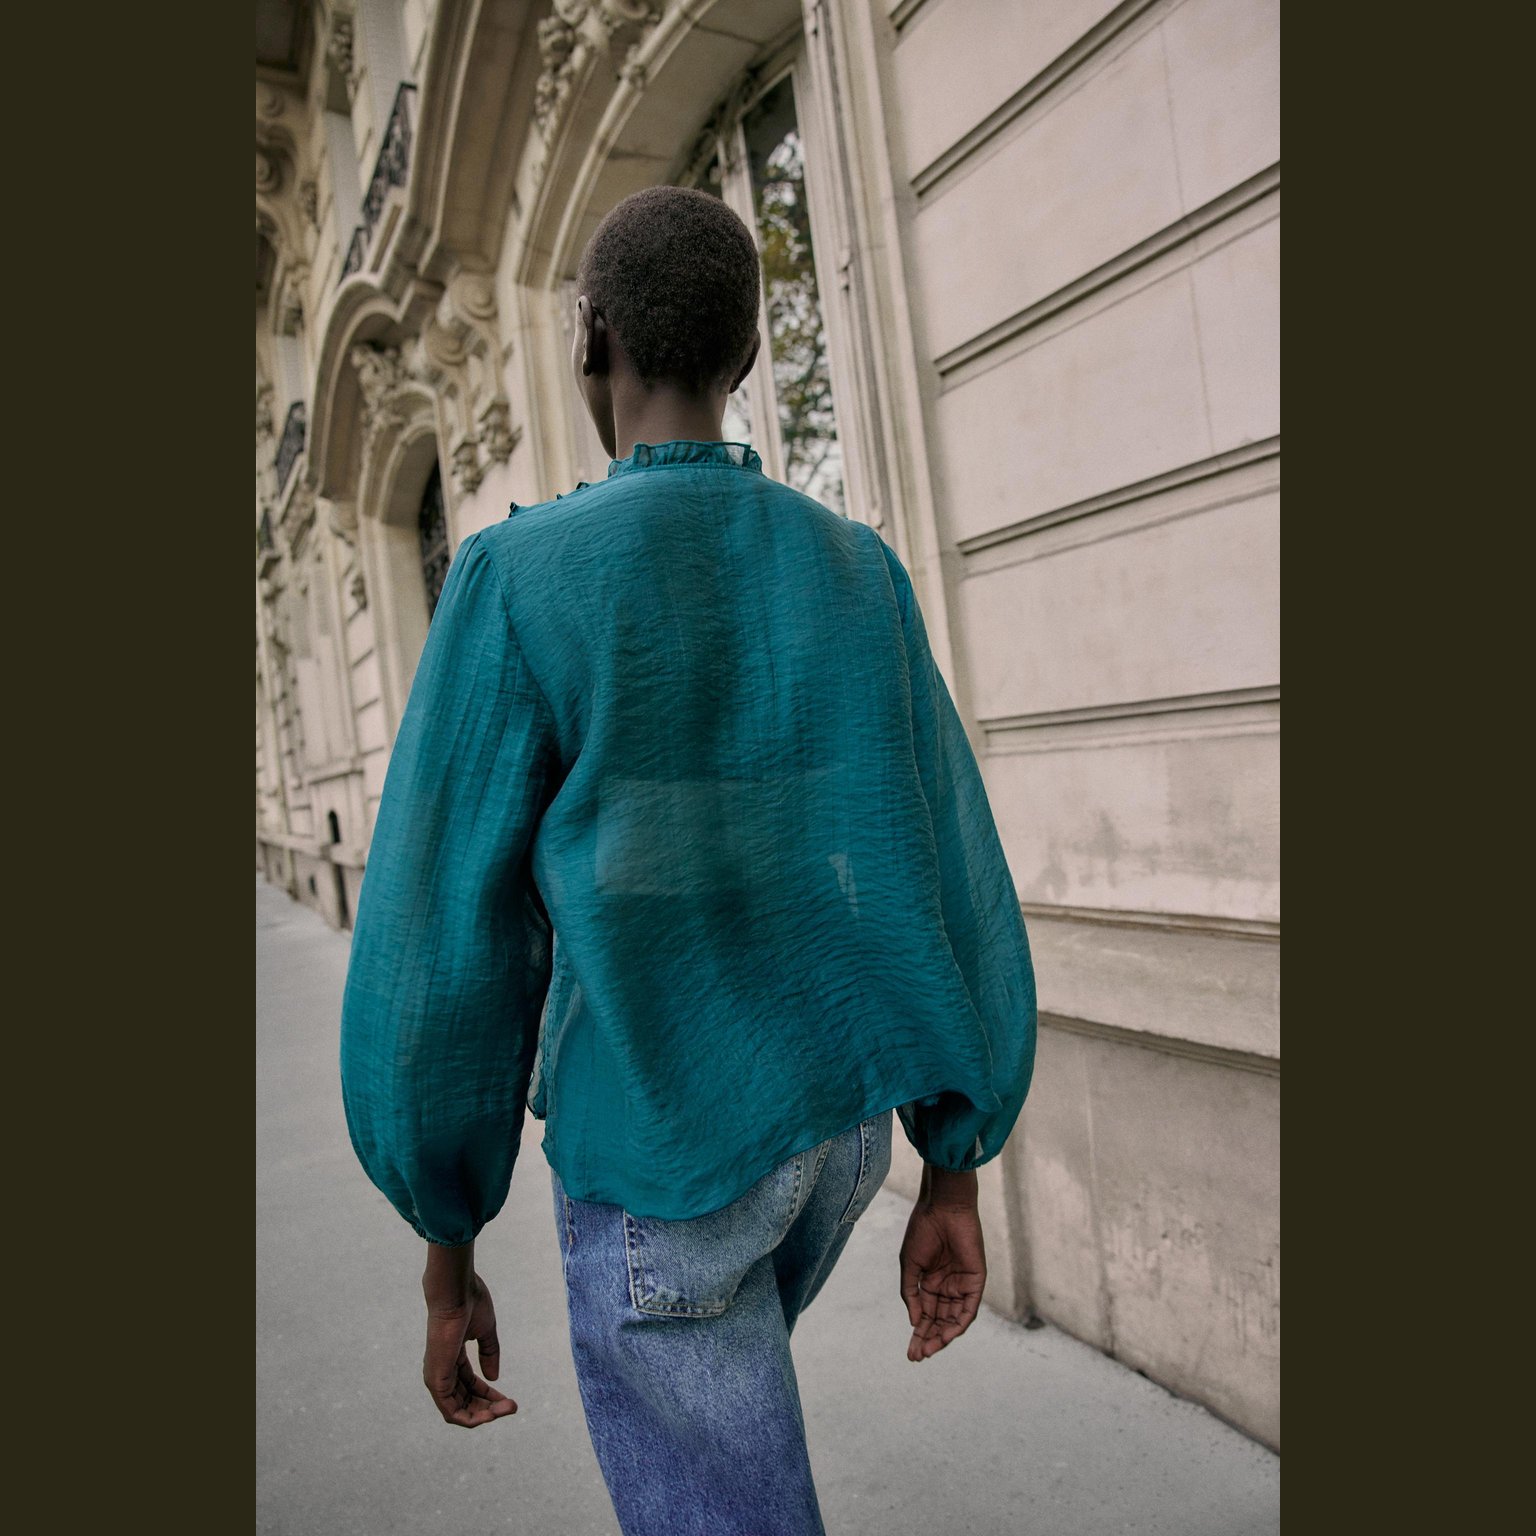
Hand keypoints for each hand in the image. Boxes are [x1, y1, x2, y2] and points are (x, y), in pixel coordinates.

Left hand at [422, 1249, 517, 1428]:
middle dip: (489, 1407)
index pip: (470, 1384)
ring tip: (506, 1410)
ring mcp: (437, 1376)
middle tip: (512, 1407)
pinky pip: (450, 1411)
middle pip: (465, 1400)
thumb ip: (489, 1353)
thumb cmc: (469, 1302)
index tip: (510, 1399)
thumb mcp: (485, 1330)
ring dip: (483, 1415)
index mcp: (452, 1357)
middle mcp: (442, 1370)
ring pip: (458, 1410)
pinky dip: (470, 1418)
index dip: (490, 1394)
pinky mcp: (436, 1380)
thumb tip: (494, 1378)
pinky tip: (490, 1415)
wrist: (456, 1291)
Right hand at [899, 1189, 985, 1361]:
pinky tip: (946, 1336)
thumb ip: (911, 1294)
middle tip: (916, 1356)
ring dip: (942, 1337)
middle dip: (928, 1339)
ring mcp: (962, 1285)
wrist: (942, 1208)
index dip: (918, 1333)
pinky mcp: (976, 1281)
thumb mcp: (910, 1266)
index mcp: (931, 1282)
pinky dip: (959, 1324)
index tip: (910, 1352)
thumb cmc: (923, 1231)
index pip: (926, 1315)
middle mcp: (947, 1286)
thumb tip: (913, 1321)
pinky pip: (969, 1309)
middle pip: (939, 1321)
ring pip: (953, 1319)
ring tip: (928, 1350)